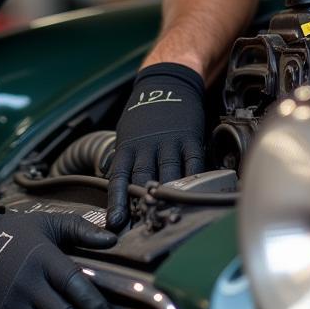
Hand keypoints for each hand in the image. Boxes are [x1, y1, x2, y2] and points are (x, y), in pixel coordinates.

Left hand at [105, 63, 204, 230]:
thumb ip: (127, 161)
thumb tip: (121, 190)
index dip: (116, 201)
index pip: (119, 178)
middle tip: (145, 225)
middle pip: (144, 179)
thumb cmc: (145, 114)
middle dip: (144, 203)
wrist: (167, 83)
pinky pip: (193, 163)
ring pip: (169, 174)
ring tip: (170, 216)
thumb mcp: (128, 135)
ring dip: (169, 196)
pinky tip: (194, 194)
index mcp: (128, 146)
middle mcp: (147, 146)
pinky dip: (193, 180)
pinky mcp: (190, 139)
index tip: (115, 221)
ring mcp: (169, 142)